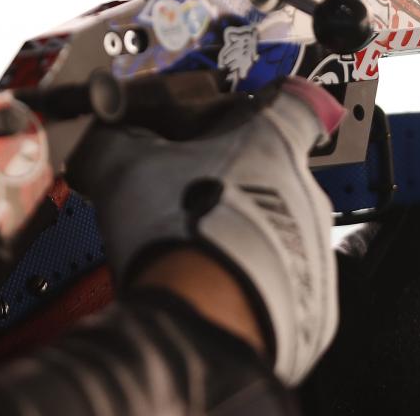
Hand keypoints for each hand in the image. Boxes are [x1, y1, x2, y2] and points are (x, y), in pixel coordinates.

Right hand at [66, 77, 343, 385]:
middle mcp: (308, 189)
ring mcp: (315, 247)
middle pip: (273, 171)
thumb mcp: (126, 165)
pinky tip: (212, 291)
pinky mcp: (314, 303)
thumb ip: (117, 138)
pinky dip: (251, 285)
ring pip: (278, 228)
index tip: (230, 123)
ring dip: (240, 235)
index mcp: (274, 139)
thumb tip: (104, 136)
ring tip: (190, 252)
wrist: (204, 321)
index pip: (288, 100)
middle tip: (181, 199)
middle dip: (229, 183)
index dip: (256, 108)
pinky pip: (282, 283)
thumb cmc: (178, 232)